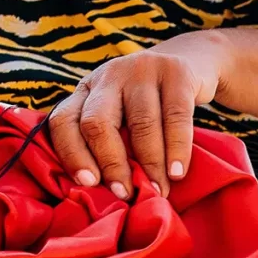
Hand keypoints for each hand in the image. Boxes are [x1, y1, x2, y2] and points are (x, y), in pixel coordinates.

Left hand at [46, 36, 223, 199]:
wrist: (194, 61)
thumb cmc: (151, 106)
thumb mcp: (122, 115)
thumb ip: (109, 143)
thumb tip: (106, 196)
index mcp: (86, 90)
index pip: (63, 121)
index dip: (71, 155)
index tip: (88, 184)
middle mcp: (108, 76)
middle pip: (97, 122)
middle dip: (110, 163)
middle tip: (125, 194)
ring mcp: (141, 70)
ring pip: (140, 122)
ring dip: (149, 163)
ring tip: (158, 191)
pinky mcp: (176, 71)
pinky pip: (175, 116)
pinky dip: (177, 149)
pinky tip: (177, 172)